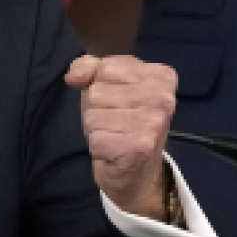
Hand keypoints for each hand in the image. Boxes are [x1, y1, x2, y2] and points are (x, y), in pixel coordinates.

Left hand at [66, 54, 176, 220]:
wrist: (136, 169)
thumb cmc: (121, 118)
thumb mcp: (106, 83)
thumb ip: (88, 66)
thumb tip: (74, 77)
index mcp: (161, 76)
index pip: (107, 67)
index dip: (101, 83)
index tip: (119, 98)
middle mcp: (162, 99)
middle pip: (97, 91)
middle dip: (97, 107)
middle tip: (116, 120)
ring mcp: (153, 124)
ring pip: (93, 114)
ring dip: (96, 126)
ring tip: (114, 133)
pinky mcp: (138, 148)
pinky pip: (95, 136)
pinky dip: (97, 144)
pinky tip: (113, 148)